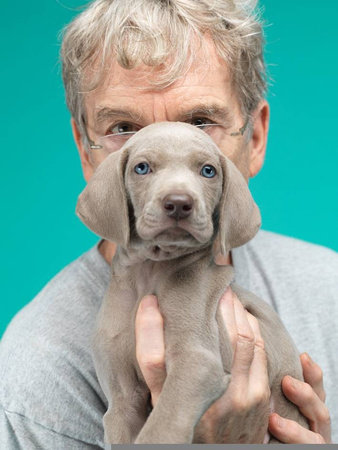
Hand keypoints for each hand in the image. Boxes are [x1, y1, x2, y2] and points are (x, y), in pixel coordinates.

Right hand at [135, 288, 270, 442]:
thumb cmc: (181, 418)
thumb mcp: (159, 396)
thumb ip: (152, 353)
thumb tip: (149, 305)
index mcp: (207, 389)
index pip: (229, 336)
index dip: (223, 308)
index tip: (210, 289)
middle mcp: (236, 393)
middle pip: (243, 336)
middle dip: (233, 306)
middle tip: (223, 287)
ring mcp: (252, 398)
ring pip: (254, 343)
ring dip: (245, 317)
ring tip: (232, 299)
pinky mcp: (261, 399)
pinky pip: (262, 356)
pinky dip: (256, 334)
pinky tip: (245, 321)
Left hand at [268, 353, 331, 442]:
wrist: (259, 443)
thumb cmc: (262, 430)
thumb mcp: (271, 406)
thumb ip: (272, 391)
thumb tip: (255, 357)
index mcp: (309, 413)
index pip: (316, 391)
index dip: (313, 375)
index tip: (302, 356)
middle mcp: (315, 430)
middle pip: (320, 412)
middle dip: (306, 396)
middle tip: (286, 382)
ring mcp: (311, 446)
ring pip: (314, 440)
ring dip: (295, 431)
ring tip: (273, 421)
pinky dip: (291, 445)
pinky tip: (272, 438)